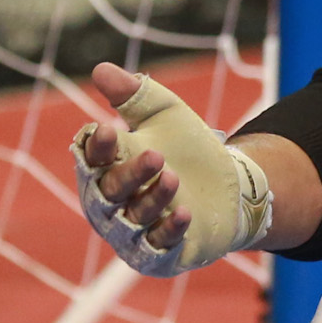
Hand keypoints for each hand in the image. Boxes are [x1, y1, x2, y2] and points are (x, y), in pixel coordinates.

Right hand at [72, 62, 273, 276]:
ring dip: (152, 199)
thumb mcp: (164, 114)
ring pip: (133, 218)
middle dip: (130, 174)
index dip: (97, 148)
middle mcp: (110, 203)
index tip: (109, 130)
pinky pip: (158, 246)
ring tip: (173, 177)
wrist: (230, 186)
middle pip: (109, 191)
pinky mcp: (159, 254)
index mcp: (105, 168)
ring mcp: (132, 232)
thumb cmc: (187, 149)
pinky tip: (184, 214)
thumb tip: (100, 69)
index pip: (91, 158)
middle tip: (156, 154)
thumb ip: (133, 95)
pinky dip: (169, 231)